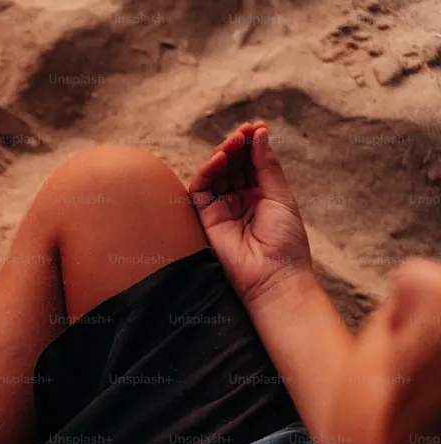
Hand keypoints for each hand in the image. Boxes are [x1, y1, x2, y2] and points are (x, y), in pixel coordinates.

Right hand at [189, 120, 311, 302]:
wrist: (273, 275)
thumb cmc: (285, 241)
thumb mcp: (281, 196)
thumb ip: (266, 165)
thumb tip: (259, 133)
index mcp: (261, 195)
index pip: (251, 162)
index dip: (252, 143)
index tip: (257, 126)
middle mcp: (239, 200)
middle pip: (233, 164)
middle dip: (237, 145)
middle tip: (245, 131)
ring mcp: (222, 209)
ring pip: (215, 173)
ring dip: (223, 154)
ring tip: (233, 142)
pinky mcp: (205, 219)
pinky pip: (199, 190)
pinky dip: (206, 172)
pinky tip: (220, 160)